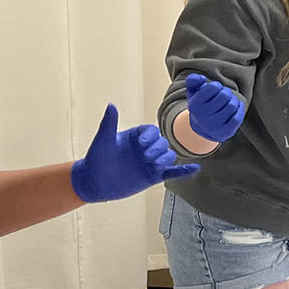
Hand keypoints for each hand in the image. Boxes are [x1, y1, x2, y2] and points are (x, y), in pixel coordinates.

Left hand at [70, 105, 199, 203]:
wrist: (93, 183)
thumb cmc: (96, 159)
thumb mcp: (103, 140)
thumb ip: (109, 123)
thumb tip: (111, 105)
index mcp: (136, 136)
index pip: (150, 131)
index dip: (149, 136)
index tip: (141, 143)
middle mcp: (145, 148)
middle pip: (162, 143)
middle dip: (157, 149)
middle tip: (146, 157)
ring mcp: (150, 162)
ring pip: (168, 157)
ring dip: (165, 159)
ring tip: (154, 164)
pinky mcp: (153, 176)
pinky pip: (172, 172)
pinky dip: (183, 171)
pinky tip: (194, 168)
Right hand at [184, 72, 245, 142]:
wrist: (203, 127)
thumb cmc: (201, 104)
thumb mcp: (193, 91)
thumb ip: (193, 80)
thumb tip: (201, 79)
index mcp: (194, 105)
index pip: (213, 87)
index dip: (217, 86)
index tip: (215, 89)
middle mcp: (202, 118)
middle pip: (224, 96)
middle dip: (226, 92)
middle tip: (224, 94)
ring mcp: (213, 127)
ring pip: (232, 106)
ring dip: (234, 100)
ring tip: (229, 101)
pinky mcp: (225, 132)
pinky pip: (237, 118)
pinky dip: (240, 109)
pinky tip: (237, 107)